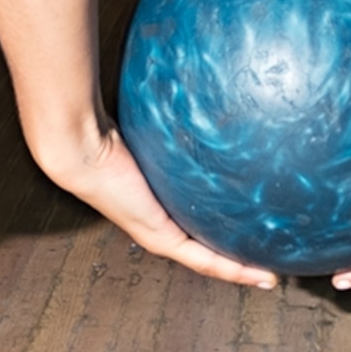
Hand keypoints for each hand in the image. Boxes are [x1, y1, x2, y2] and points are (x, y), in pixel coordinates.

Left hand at [36, 119, 276, 289]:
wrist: (80, 148)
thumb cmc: (109, 129)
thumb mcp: (160, 122)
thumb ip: (183, 107)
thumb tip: (203, 75)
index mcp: (158, 198)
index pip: (196, 214)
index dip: (222, 221)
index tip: (249, 220)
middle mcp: (158, 222)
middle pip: (206, 244)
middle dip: (237, 253)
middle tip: (270, 254)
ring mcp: (159, 234)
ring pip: (210, 261)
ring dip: (240, 269)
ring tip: (270, 276)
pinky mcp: (160, 239)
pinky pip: (205, 261)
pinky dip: (234, 270)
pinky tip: (260, 275)